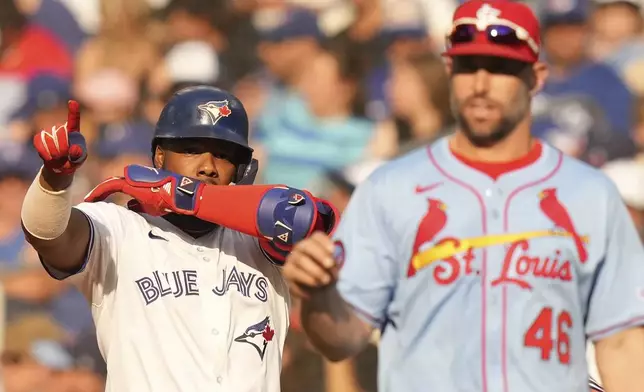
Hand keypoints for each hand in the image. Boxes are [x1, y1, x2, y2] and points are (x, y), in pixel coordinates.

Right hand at [33, 100, 86, 174]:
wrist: (60, 166)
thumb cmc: (73, 161)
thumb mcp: (79, 160)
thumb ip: (78, 155)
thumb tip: (74, 148)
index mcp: (74, 133)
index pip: (74, 120)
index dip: (73, 111)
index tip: (72, 102)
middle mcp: (62, 129)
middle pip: (60, 133)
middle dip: (62, 147)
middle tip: (65, 157)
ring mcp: (50, 132)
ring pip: (49, 139)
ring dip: (53, 152)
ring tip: (58, 159)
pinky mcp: (40, 138)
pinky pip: (39, 142)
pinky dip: (44, 152)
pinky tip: (49, 158)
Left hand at [84, 165, 204, 215]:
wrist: (176, 195)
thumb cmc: (165, 200)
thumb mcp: (149, 204)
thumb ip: (138, 204)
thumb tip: (129, 207)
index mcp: (135, 182)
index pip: (115, 186)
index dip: (102, 193)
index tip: (92, 200)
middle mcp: (131, 177)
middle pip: (110, 185)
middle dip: (98, 193)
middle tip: (88, 201)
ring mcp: (130, 179)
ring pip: (109, 185)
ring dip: (98, 193)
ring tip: (87, 200)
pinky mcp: (131, 183)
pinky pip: (111, 187)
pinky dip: (100, 192)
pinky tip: (91, 199)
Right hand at [283, 232, 338, 299]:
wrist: (313, 293)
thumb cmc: (324, 275)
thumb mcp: (332, 269)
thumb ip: (332, 263)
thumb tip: (332, 262)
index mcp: (313, 243)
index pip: (317, 236)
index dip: (324, 241)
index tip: (333, 250)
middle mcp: (300, 248)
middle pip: (307, 245)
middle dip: (320, 254)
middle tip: (330, 265)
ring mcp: (291, 259)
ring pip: (301, 259)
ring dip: (315, 270)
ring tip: (325, 280)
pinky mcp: (286, 271)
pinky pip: (294, 273)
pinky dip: (306, 280)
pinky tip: (315, 286)